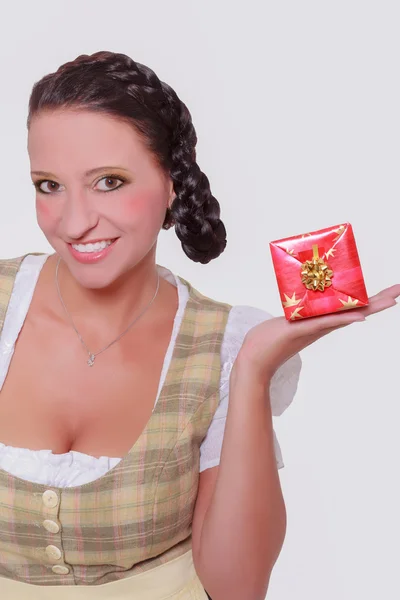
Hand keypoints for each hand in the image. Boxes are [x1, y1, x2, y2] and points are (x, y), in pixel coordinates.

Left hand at [237, 284, 399, 380]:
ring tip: (390, 300)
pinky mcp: (300, 330)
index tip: (391, 292)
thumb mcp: (289, 318)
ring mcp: (314, 328)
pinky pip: (324, 323)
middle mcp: (322, 325)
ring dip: (369, 308)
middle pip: (356, 311)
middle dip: (379, 301)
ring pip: (346, 316)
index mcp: (321, 320)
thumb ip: (299, 311)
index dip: (370, 300)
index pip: (350, 308)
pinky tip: (358, 317)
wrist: (254, 359)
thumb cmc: (268, 339)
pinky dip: (342, 318)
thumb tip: (303, 299)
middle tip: (399, 291)